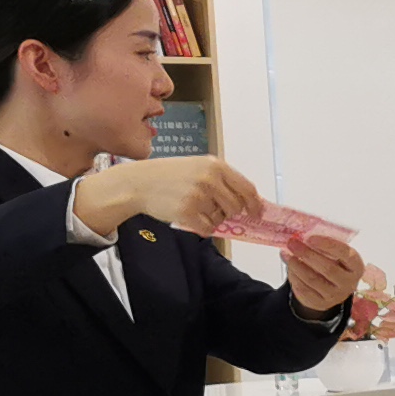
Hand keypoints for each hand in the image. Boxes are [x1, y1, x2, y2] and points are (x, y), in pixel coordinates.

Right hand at [79, 152, 259, 236]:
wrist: (138, 183)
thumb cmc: (169, 175)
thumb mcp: (198, 167)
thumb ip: (222, 180)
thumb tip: (249, 201)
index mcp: (216, 166)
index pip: (247, 189)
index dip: (255, 204)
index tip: (256, 213)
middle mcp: (209, 179)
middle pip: (236, 207)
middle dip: (228, 212)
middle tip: (211, 208)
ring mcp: (198, 196)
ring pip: (221, 219)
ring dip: (212, 218)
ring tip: (194, 207)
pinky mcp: (187, 212)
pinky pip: (208, 229)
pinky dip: (201, 227)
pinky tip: (189, 217)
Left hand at [281, 231, 364, 314]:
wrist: (331, 289)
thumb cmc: (333, 265)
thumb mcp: (335, 255)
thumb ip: (323, 246)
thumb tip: (301, 237)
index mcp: (356, 266)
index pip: (345, 254)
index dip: (328, 245)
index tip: (310, 238)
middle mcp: (349, 282)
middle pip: (328, 268)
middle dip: (307, 254)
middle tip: (293, 243)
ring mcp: (336, 295)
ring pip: (312, 279)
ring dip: (297, 265)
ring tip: (287, 255)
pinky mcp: (321, 303)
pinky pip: (304, 289)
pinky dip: (294, 277)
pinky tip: (290, 267)